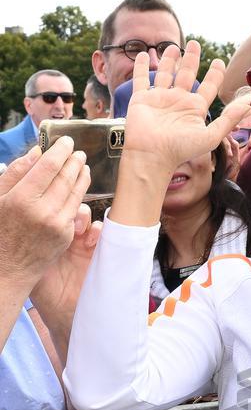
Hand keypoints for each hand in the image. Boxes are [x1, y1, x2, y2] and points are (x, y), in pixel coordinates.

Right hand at [0, 140, 89, 290]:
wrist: (9, 267)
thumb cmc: (0, 229)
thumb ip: (17, 173)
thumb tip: (38, 152)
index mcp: (22, 199)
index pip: (48, 167)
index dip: (60, 151)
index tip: (67, 141)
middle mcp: (43, 211)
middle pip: (65, 178)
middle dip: (74, 161)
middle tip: (78, 151)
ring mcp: (57, 225)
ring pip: (75, 193)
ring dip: (81, 175)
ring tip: (83, 164)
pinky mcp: (66, 236)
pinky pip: (75, 209)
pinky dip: (79, 194)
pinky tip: (79, 185)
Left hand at [31, 204, 101, 324]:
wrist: (64, 312)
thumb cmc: (43, 292)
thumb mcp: (31, 266)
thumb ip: (30, 245)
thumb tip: (21, 222)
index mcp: (44, 234)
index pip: (47, 208)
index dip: (50, 202)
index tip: (49, 206)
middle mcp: (61, 234)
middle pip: (66, 206)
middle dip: (68, 206)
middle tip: (66, 215)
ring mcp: (80, 241)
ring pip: (84, 214)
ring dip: (83, 216)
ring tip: (78, 228)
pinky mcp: (97, 250)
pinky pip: (100, 231)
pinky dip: (97, 229)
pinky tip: (91, 238)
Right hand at [122, 41, 250, 175]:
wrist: (153, 155)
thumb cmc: (182, 149)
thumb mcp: (211, 135)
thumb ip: (229, 120)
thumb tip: (250, 107)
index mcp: (195, 108)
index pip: (209, 87)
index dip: (215, 74)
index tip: (219, 61)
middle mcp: (178, 101)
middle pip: (187, 75)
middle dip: (191, 59)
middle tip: (195, 44)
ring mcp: (159, 99)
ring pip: (165, 74)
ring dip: (169, 60)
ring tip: (173, 46)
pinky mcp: (141, 99)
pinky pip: (141, 79)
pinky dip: (141, 67)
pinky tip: (144, 55)